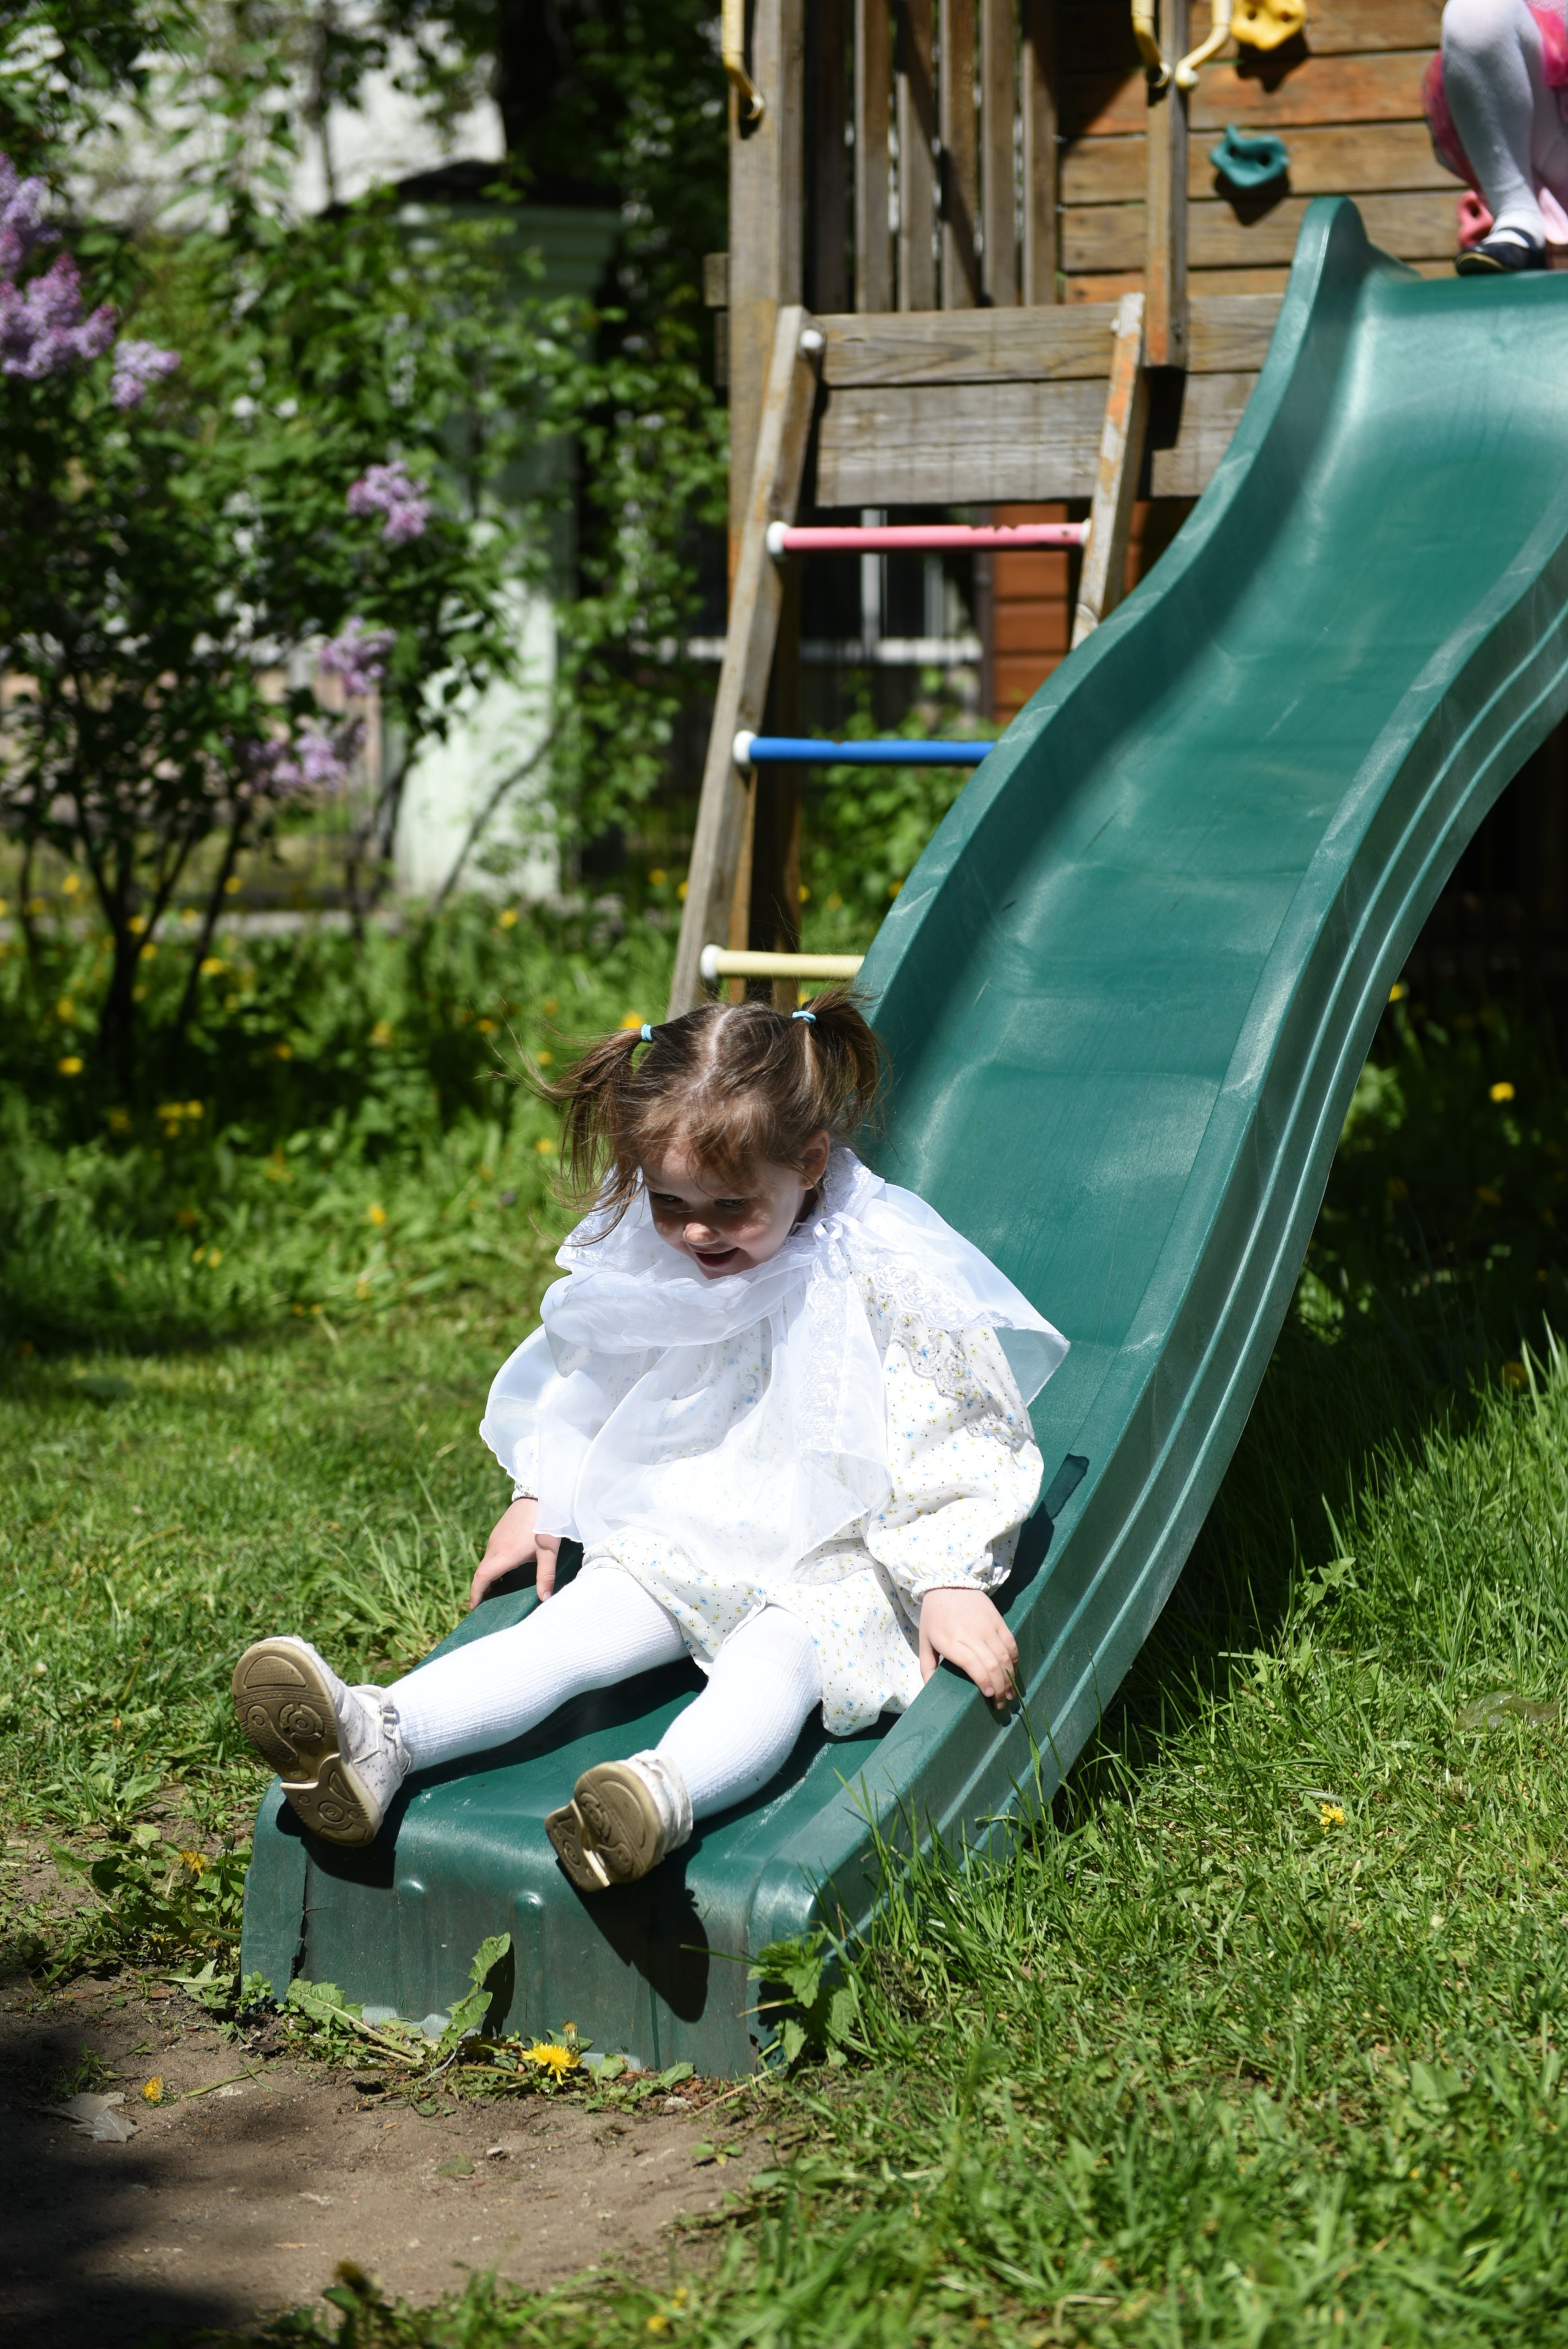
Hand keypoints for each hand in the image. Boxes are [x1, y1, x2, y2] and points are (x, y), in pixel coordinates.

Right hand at [469, 1496, 562, 1608]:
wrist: (540, 1494)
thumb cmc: (546, 1524)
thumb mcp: (549, 1552)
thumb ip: (546, 1577)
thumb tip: (544, 1599)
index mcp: (504, 1555)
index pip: (482, 1578)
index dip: (476, 1594)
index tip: (474, 1608)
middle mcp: (495, 1547)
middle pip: (481, 1572)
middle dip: (480, 1590)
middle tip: (485, 1605)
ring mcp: (495, 1538)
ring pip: (485, 1562)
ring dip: (486, 1578)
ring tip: (495, 1592)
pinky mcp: (499, 1531)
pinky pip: (490, 1553)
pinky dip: (492, 1566)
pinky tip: (503, 1571)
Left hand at [918, 1586, 1018, 1705]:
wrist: (949, 1583)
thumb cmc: (935, 1616)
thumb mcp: (924, 1641)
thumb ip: (927, 1667)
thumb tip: (929, 1691)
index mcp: (950, 1641)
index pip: (972, 1664)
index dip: (984, 1681)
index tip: (989, 1695)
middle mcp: (971, 1634)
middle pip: (992, 1664)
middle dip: (999, 1687)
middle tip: (1000, 1702)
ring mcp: (987, 1626)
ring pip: (1004, 1656)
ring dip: (1010, 1677)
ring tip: (1010, 1693)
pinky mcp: (998, 1620)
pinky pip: (1011, 1643)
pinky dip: (1014, 1660)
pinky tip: (1013, 1672)